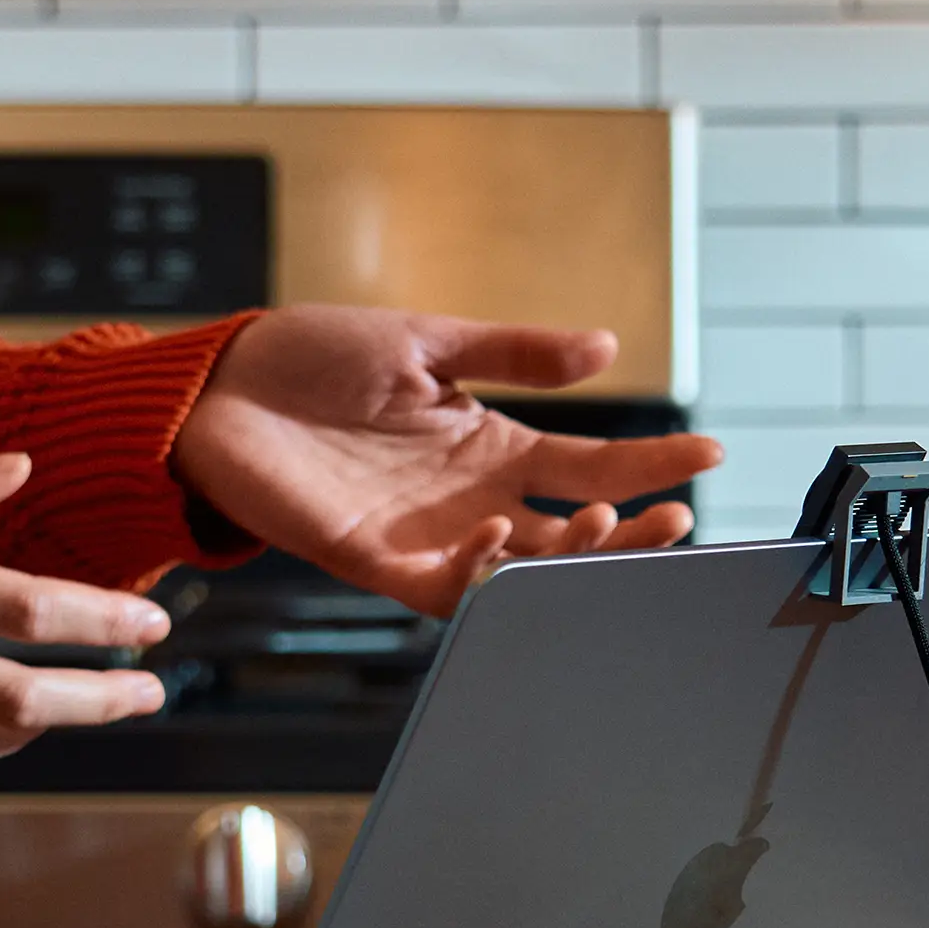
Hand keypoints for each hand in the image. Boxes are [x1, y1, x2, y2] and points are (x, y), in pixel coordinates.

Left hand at [169, 306, 723, 616]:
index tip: (713, 452)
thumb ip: (516, 353)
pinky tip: (505, 531)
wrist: (215, 388)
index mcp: (490, 445)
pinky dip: (483, 571)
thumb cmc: (311, 358)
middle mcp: (470, 499)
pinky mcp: (374, 559)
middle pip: (576, 531)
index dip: (652, 462)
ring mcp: (428, 534)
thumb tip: (608, 348)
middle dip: (635, 529)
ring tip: (613, 523)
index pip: (592, 463)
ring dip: (575, 556)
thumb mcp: (427, 341)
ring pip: (527, 569)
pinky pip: (447, 586)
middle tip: (679, 514)